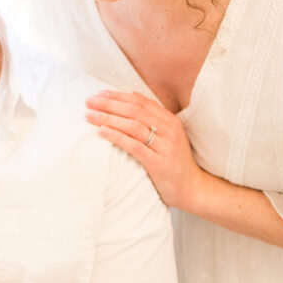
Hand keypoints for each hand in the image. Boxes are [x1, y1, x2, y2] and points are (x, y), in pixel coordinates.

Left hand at [85, 89, 205, 209]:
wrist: (193, 189)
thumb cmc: (174, 162)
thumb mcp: (167, 136)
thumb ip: (152, 117)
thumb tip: (132, 95)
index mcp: (170, 121)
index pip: (140, 102)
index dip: (118, 96)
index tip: (99, 94)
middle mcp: (169, 130)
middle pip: (135, 111)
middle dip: (110, 104)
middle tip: (89, 101)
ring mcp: (166, 146)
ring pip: (133, 126)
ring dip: (109, 118)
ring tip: (90, 116)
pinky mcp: (160, 163)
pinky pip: (135, 146)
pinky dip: (117, 137)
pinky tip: (103, 132)